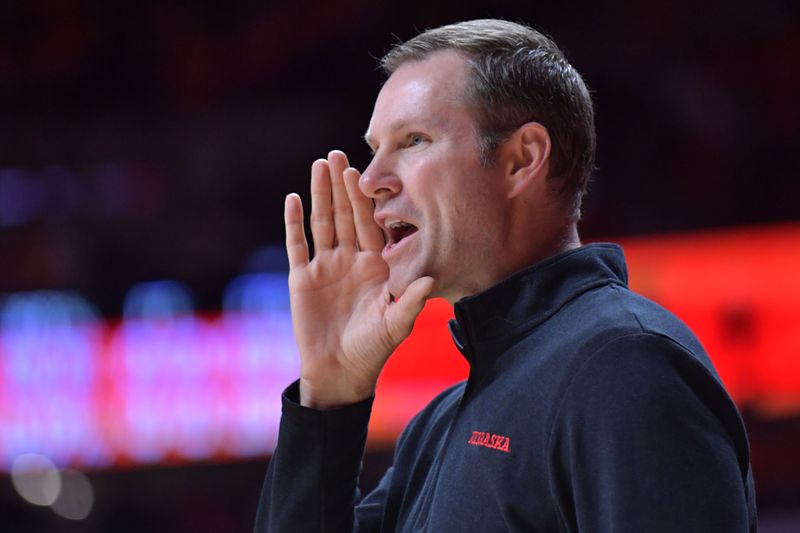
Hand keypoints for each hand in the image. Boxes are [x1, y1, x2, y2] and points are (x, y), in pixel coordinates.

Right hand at [284, 150, 433, 407]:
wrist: (340, 372)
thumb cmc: (373, 350)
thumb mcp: (395, 325)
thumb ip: (410, 302)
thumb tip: (431, 281)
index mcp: (374, 266)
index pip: (368, 224)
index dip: (363, 199)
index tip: (361, 173)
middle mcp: (350, 261)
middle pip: (344, 215)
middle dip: (340, 185)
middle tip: (337, 153)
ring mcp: (325, 268)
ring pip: (321, 223)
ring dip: (319, 195)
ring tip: (318, 165)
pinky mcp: (302, 279)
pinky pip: (298, 246)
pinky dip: (294, 223)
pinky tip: (292, 198)